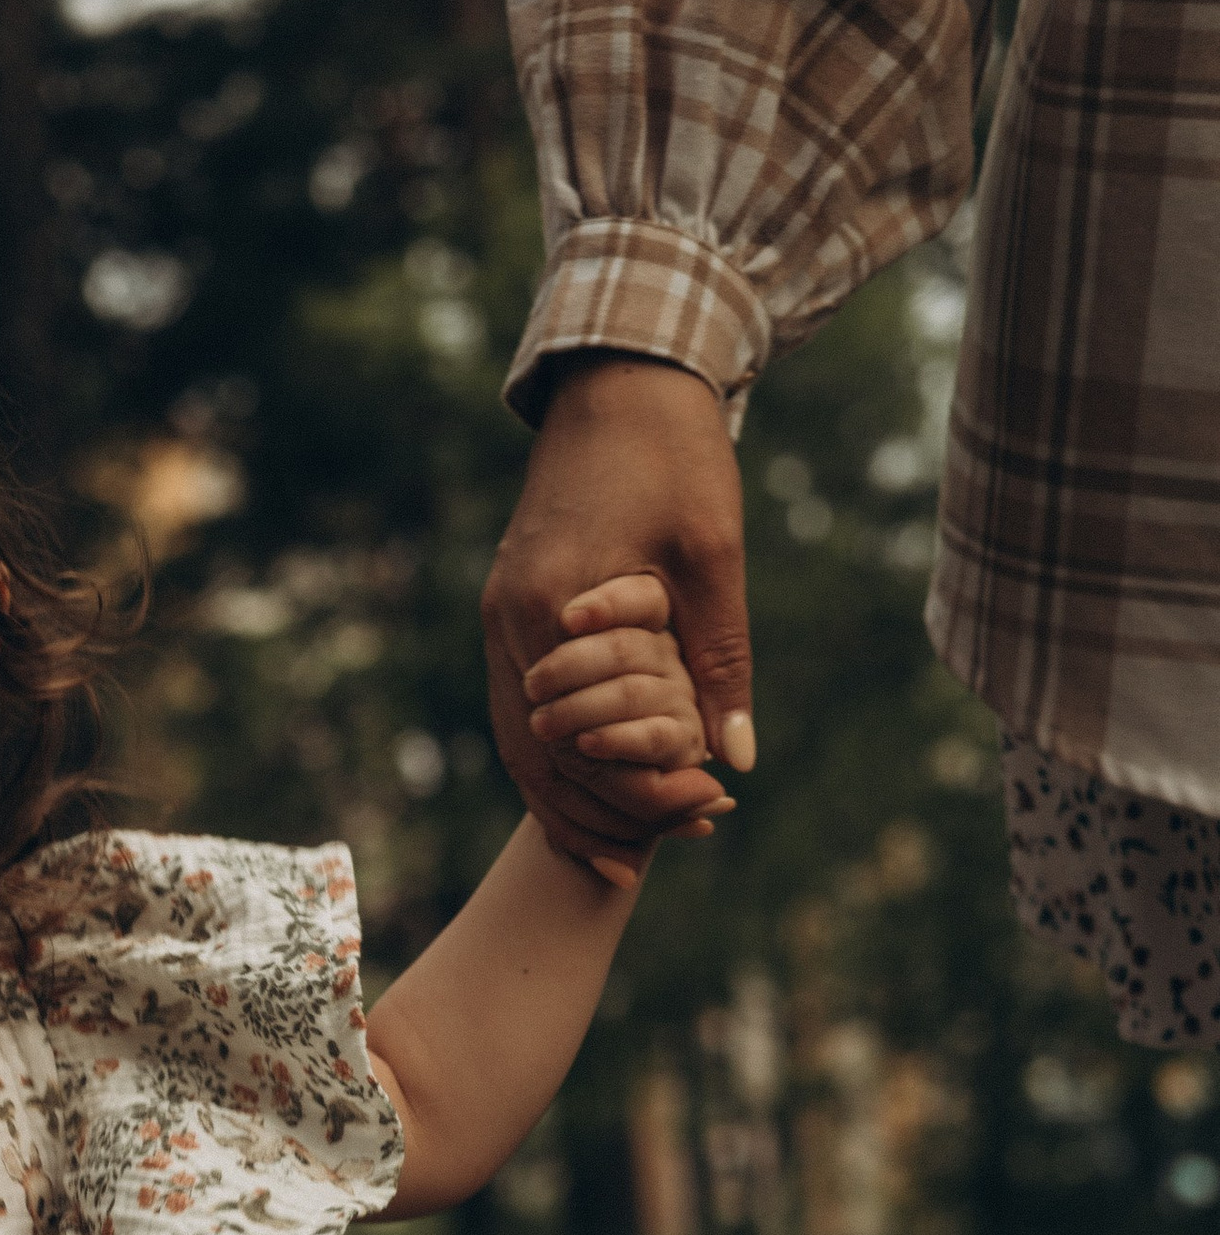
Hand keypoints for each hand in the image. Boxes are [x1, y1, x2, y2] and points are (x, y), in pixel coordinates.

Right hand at [483, 355, 750, 872]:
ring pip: (521, 745)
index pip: (583, 741)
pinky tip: (593, 790)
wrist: (619, 383)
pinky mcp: (510, 612)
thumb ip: (720, 658)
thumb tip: (735, 758)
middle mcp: (507, 625)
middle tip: (673, 846)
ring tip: (626, 851)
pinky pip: (521, 713)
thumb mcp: (713, 556)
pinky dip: (555, 760)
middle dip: (605, 811)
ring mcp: (499, 621)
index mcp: (550, 610)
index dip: (641, 791)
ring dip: (572, 799)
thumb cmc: (673, 457)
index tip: (704, 814)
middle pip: (540, 759)